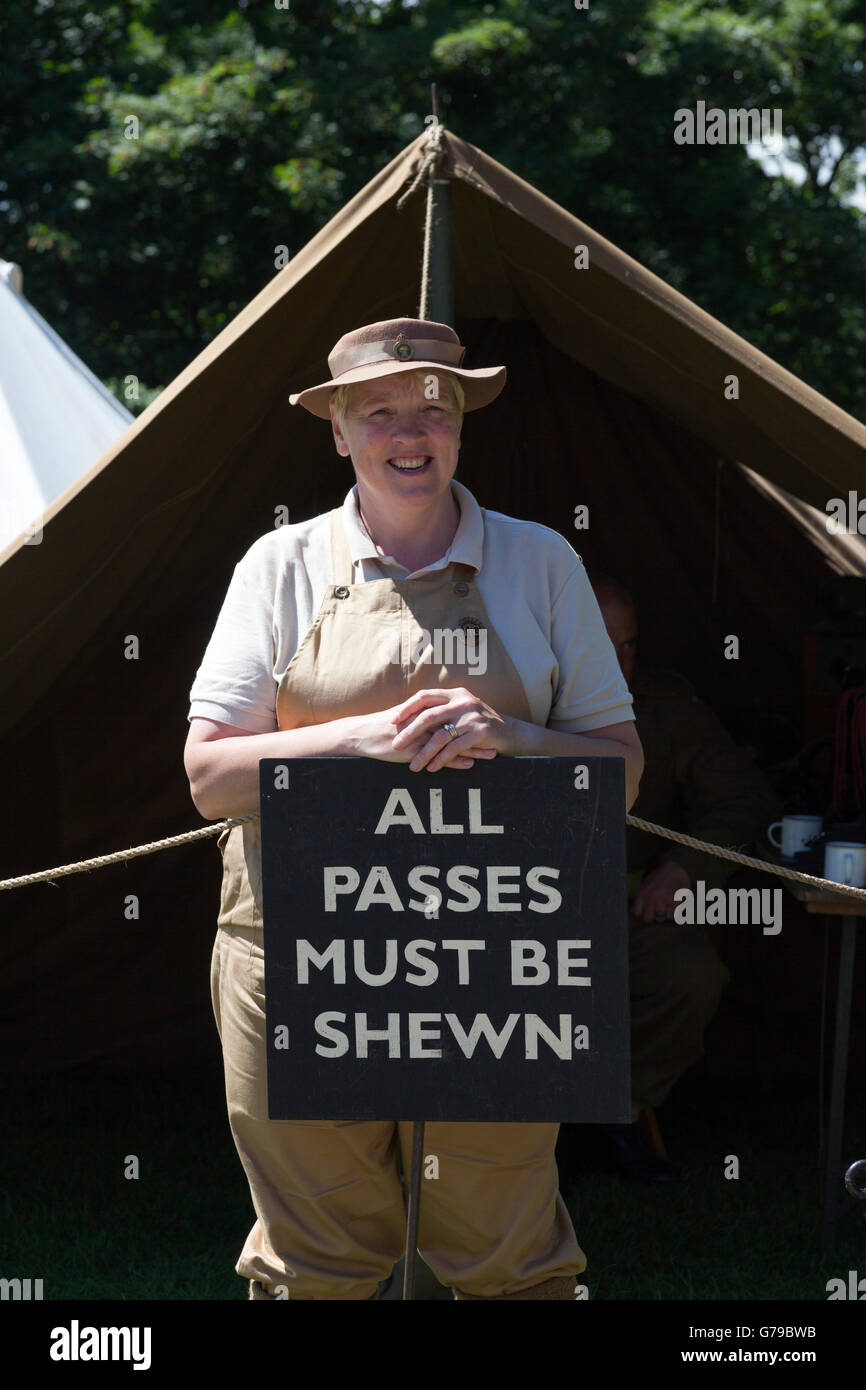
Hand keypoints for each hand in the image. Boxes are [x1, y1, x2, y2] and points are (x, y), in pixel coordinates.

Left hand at [390, 687, 508, 771]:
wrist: (509, 732)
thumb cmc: (478, 723)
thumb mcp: (461, 709)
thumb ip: (442, 709)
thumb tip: (410, 716)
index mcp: (455, 694)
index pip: (425, 696)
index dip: (407, 708)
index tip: (393, 721)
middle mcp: (462, 702)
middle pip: (428, 716)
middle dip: (410, 732)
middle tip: (396, 745)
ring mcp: (471, 717)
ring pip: (440, 736)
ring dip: (424, 753)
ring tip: (414, 765)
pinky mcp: (479, 733)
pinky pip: (454, 748)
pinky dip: (441, 759)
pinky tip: (432, 768)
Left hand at [631, 861, 691, 922]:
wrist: (677, 868)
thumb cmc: (661, 876)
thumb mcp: (646, 882)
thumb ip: (642, 896)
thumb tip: (634, 910)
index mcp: (643, 893)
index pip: (636, 912)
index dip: (641, 913)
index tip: (646, 911)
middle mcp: (651, 898)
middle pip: (648, 919)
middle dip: (652, 917)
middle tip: (657, 911)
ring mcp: (663, 901)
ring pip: (660, 920)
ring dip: (663, 915)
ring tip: (666, 908)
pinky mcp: (675, 903)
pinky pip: (672, 917)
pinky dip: (673, 914)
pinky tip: (673, 907)